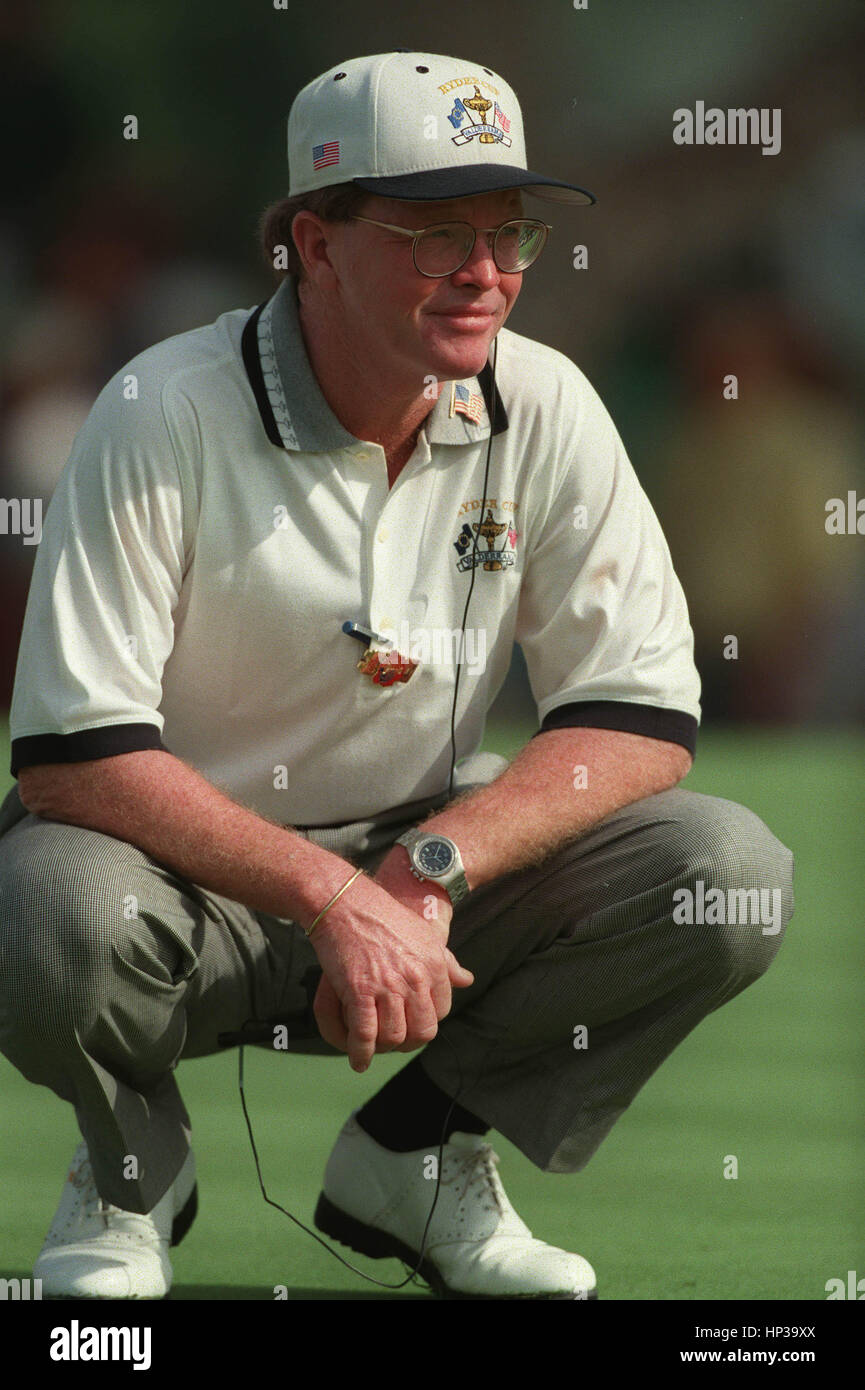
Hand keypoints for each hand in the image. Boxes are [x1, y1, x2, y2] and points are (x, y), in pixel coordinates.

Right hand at [310, 868, 471, 1072]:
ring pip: (394, 1037)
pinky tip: (358, 1059)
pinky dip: (360, 1053)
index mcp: (434, 965)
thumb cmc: (383, 915)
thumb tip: (467, 980)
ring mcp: (388, 986)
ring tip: (373, 1046)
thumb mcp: (424, 934)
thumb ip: (447, 961)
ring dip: (384, 1048)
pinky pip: (364, 1035)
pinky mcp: (359, 991)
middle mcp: (416, 978)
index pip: (441, 1012)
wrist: (346, 902)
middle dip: (408, 1042)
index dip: (424, 1022)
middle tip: (394, 1041)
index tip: (411, 1023)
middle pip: (422, 1031)